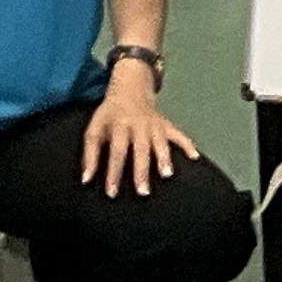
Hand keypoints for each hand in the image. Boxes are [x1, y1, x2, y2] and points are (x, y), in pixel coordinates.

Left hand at [79, 68, 190, 198]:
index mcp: (119, 126)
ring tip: (167, 175)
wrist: (130, 88)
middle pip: (141, 150)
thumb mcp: (94, 129)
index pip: (117, 152)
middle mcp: (139, 125)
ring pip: (161, 142)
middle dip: (142, 171)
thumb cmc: (110, 114)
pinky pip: (178, 134)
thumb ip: (90, 154)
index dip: (114, 173)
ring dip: (164, 158)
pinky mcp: (166, 124)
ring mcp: (155, 124)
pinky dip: (187, 144)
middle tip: (143, 191)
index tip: (112, 192)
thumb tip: (86, 179)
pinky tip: (194, 157)